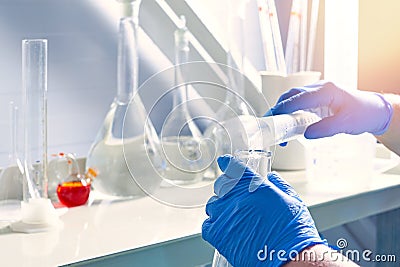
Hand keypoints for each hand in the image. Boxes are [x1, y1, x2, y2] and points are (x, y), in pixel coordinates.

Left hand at [202, 155, 326, 265]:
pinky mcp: (218, 235)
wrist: (288, 257)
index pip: (233, 167)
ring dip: (220, 208)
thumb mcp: (292, 201)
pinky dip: (213, 225)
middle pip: (220, 185)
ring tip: (233, 217)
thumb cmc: (293, 232)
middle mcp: (237, 198)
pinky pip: (207, 225)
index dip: (227, 163)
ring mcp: (225, 216)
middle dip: (226, 188)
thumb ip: (279, 185)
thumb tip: (271, 177)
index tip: (224, 163)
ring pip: (213, 205)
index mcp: (254, 186)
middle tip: (236, 198)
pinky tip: (225, 229)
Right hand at [267, 81, 392, 138]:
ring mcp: (317, 92)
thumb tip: (306, 134)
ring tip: (275, 126)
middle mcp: (320, 88)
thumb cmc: (363, 114)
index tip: (274, 118)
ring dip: (282, 110)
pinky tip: (288, 126)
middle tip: (268, 123)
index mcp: (327, 91)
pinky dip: (290, 113)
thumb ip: (326, 129)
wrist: (374, 110)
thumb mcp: (346, 124)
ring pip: (293, 98)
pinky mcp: (316, 99)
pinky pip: (299, 103)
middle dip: (278, 108)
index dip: (285, 108)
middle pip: (292, 95)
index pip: (300, 98)